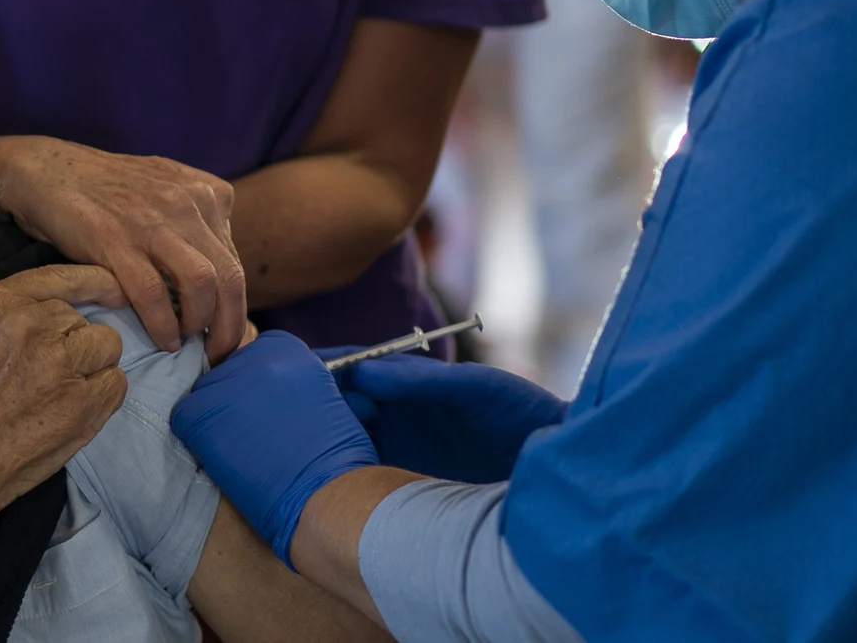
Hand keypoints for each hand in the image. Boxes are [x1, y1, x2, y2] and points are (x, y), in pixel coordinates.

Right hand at [0, 135, 246, 359]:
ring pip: (202, 283)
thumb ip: (195, 228)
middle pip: (230, 276)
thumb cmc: (106, 191)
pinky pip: (153, 293)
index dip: (235, 309)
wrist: (45, 169)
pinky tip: (161, 340)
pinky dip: (163, 324)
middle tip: (219, 356)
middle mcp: (188, 201)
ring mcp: (152, 219)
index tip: (227, 338)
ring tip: (185, 345)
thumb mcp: (165, 193)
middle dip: (230, 327)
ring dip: (199, 325)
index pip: (234, 262)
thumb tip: (219, 288)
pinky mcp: (114, 239)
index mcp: (208, 193)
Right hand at [0, 266, 127, 561]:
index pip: (57, 276)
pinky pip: (115, 383)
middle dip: (70, 342)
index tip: (111, 288)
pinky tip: (72, 412)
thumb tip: (37, 315)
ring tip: (59, 393)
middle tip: (43, 375)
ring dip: (90, 366)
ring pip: (106, 345)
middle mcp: (28, 324)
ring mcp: (58, 363)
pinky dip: (101, 396)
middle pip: (79, 318)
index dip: (91, 282)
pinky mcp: (80, 405)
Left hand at [170, 332, 376, 564]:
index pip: (250, 356)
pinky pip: (184, 419)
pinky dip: (196, 439)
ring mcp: (226, 383)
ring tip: (239, 450)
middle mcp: (254, 356)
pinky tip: (221, 460)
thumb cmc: (332, 460)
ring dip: (214, 420)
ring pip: (201, 394)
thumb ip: (285, 382)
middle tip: (250, 435)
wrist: (327, 495)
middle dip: (231, 400)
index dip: (254, 387)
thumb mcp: (318, 397)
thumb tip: (256, 391)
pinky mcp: (202, 413)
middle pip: (223, 371)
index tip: (265, 412)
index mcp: (286, 348)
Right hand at [317, 350, 567, 484]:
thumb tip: (364, 371)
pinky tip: (328, 486)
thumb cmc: (522, 414)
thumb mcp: (477, 389)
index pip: (350, 372)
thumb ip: (422, 380)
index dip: (322, 373)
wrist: (558, 467)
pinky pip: (362, 480)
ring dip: (323, 447)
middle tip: (301, 425)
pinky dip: (342, 480)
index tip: (299, 381)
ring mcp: (398, 452)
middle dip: (312, 413)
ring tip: (303, 456)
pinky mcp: (404, 487)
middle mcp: (395, 416)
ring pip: (342, 445)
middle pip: (335, 409)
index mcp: (407, 384)